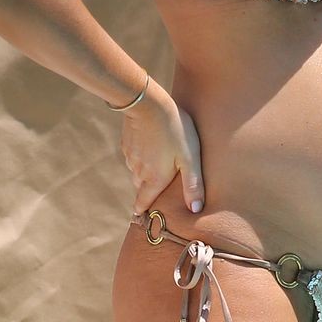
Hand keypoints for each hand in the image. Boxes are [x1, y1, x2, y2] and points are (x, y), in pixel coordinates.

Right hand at [121, 79, 204, 215]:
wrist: (149, 104)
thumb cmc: (175, 131)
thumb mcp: (190, 159)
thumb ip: (193, 185)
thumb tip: (195, 210)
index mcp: (154, 179)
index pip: (143, 202)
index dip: (142, 210)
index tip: (140, 216)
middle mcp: (138, 172)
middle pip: (142, 187)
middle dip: (148, 190)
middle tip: (156, 189)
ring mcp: (130, 157)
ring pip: (137, 171)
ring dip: (145, 171)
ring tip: (158, 164)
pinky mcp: (126, 143)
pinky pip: (133, 156)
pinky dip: (140, 156)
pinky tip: (151, 146)